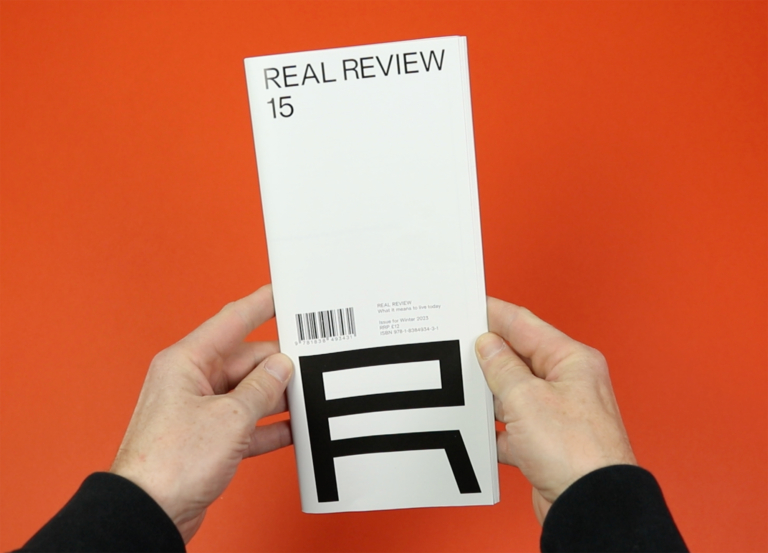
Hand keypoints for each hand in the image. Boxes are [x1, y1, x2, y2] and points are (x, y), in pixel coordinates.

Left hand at [110, 285, 292, 542]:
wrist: (149, 513)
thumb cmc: (169, 464)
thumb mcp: (230, 418)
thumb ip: (262, 388)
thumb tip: (281, 367)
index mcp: (187, 362)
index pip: (231, 321)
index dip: (260, 303)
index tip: (283, 291)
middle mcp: (191, 381)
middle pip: (245, 360)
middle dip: (277, 364)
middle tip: (311, 363)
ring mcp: (199, 411)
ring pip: (248, 392)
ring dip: (275, 398)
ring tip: (307, 398)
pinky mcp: (207, 439)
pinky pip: (245, 423)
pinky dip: (268, 427)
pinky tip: (292, 430)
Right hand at [475, 297, 635, 523]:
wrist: (591, 507)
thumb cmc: (576, 453)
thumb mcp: (526, 398)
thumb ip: (502, 368)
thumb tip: (488, 345)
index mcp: (572, 361)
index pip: (526, 325)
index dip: (495, 313)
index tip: (470, 304)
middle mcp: (569, 384)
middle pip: (519, 359)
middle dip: (488, 356)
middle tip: (456, 346)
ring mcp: (559, 416)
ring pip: (514, 395)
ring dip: (490, 396)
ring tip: (462, 389)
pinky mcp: (548, 445)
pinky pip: (514, 428)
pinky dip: (496, 431)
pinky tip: (479, 432)